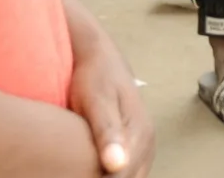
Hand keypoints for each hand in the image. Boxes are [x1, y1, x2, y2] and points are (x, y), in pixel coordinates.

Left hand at [68, 20, 154, 175]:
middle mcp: (147, 141)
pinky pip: (128, 170)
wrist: (100, 57)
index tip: (78, 176)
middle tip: (77, 172)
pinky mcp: (134, 146)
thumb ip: (107, 132)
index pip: (123, 177)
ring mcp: (143, 144)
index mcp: (140, 133)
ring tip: (82, 171)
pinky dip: (115, 175)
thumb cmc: (94, 77)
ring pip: (132, 175)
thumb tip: (116, 165)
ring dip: (114, 177)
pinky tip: (93, 170)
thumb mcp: (97, 102)